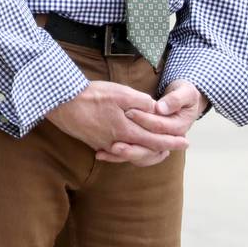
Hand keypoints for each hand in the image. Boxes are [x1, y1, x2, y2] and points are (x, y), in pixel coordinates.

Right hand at [45, 81, 188, 166]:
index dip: (172, 142)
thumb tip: (155, 108)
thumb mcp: (120, 93)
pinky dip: (125, 153)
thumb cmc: (91, 96)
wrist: (61, 103)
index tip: (186, 142)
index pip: (156, 140)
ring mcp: (105, 145)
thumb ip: (141, 102)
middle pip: (146, 152)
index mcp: (127, 130)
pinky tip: (124, 150)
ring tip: (155, 149)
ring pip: (131, 154)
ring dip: (145, 152)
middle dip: (162, 150)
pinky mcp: (94, 143)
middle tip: (175, 147)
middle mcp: (118, 142)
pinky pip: (115, 153)